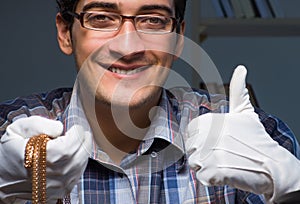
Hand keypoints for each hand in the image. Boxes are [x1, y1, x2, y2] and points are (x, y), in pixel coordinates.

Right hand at [0, 116, 91, 202]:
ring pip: (82, 165)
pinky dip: (79, 163)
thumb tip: (60, 128)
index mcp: (46, 157)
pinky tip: (73, 156)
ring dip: (83, 151)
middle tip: (81, 132)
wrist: (1, 179)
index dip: (78, 132)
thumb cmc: (10, 152)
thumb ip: (40, 124)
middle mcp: (55, 174)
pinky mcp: (60, 192)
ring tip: (78, 142)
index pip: (74, 142)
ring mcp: (59, 186)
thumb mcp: (18, 130)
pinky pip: (78, 175)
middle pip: (81, 153)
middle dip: (84, 140)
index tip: (75, 127)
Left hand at [186, 65, 299, 202]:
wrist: (273, 165)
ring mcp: (210, 154)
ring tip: (225, 163)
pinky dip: (212, 178)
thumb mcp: (245, 112)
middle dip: (203, 153)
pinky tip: (226, 173)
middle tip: (222, 154)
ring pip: (194, 163)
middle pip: (191, 148)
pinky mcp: (214, 172)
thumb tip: (241, 69)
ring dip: (207, 166)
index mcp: (210, 120)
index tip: (216, 143)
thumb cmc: (257, 139)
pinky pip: (202, 177)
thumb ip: (237, 90)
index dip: (201, 139)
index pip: (191, 132)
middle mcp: (208, 136)